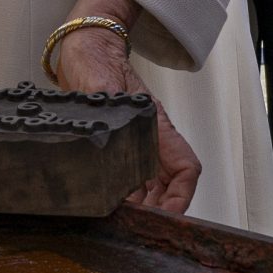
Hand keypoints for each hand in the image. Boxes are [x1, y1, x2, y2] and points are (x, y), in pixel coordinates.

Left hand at [50, 13, 199, 214]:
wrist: (85, 46)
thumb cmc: (94, 62)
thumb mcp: (102, 95)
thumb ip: (108, 124)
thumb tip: (112, 161)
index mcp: (157, 126)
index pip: (186, 169)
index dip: (182, 197)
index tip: (168, 216)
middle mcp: (151, 137)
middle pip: (170, 184)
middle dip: (160, 209)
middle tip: (140, 226)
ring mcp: (136, 141)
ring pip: (153, 184)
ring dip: (144, 205)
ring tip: (127, 221)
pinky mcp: (119, 143)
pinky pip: (133, 176)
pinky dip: (128, 195)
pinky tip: (115, 205)